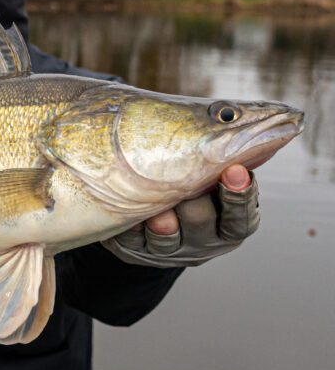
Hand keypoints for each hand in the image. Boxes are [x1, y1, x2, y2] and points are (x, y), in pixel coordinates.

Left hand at [102, 165, 259, 267]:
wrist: (141, 210)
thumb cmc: (186, 181)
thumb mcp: (207, 174)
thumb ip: (221, 158)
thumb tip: (236, 118)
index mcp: (227, 225)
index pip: (242, 219)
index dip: (239, 196)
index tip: (234, 170)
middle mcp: (201, 241)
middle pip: (202, 223)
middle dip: (196, 203)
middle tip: (190, 185)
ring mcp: (168, 250)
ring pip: (167, 238)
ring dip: (163, 223)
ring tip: (159, 212)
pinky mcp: (135, 251)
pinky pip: (130, 240)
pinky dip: (130, 225)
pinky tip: (127, 213)